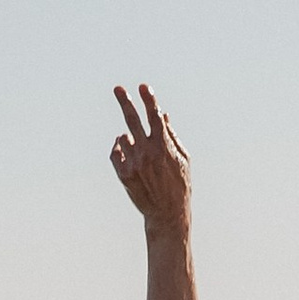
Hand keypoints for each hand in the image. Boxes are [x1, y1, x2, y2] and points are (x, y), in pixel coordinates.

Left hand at [111, 81, 191, 224]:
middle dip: (125, 102)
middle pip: (132, 121)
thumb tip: (162, 115)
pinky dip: (120, 150)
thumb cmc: (179, 184)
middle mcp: (147, 153)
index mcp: (164, 147)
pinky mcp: (123, 173)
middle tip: (117, 88)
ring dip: (129, 139)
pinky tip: (129, 157)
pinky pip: (115, 152)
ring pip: (123, 138)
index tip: (143, 86)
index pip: (155, 117)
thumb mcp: (182, 159)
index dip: (149, 99)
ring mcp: (133, 163)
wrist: (167, 213)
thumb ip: (171, 135)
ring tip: (140, 155)